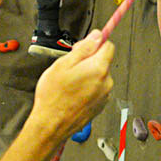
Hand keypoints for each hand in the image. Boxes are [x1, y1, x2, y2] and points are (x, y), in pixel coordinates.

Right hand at [32, 30, 113, 144]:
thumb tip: (97, 36)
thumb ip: (83, 48)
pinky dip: (88, 88)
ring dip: (88, 75)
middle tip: (71, 67)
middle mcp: (106, 82)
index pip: (109, 45)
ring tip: (70, 83)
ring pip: (100, 75)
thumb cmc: (53, 97)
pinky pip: (97, 89)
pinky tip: (74, 93)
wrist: (51, 125)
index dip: (95, 43)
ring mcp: (104, 95)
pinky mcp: (100, 105)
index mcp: (99, 68)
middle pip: (103, 61)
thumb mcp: (63, 64)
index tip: (86, 46)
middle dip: (89, 60)